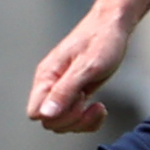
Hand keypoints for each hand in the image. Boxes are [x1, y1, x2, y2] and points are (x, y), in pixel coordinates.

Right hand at [28, 9, 128, 132]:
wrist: (114, 26)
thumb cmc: (101, 40)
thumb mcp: (87, 66)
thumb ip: (65, 91)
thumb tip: (46, 114)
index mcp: (47, 76)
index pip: (35, 112)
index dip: (57, 115)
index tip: (77, 100)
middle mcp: (51, 85)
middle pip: (49, 121)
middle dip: (72, 119)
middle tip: (87, 100)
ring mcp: (63, 90)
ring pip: (62, 122)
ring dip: (81, 121)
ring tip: (96, 104)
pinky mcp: (75, 94)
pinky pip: (75, 118)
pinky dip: (88, 120)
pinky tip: (98, 107)